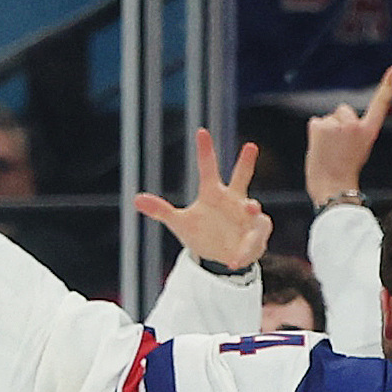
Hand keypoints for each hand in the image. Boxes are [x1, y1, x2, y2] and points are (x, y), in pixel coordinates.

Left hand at [132, 129, 271, 270]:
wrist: (221, 256)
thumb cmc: (203, 233)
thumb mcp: (179, 223)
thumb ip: (160, 210)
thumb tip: (135, 198)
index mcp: (213, 193)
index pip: (208, 168)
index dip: (204, 151)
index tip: (201, 131)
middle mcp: (234, 200)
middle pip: (241, 178)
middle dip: (246, 163)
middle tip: (250, 146)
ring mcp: (248, 218)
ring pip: (254, 208)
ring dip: (253, 207)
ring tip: (251, 206)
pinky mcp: (255, 237)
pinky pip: (254, 241)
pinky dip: (245, 250)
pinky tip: (233, 260)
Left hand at [306, 66, 391, 206]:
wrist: (332, 188)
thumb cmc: (343, 174)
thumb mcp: (357, 150)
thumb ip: (352, 133)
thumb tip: (336, 124)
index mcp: (369, 132)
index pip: (380, 104)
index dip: (388, 85)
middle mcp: (355, 125)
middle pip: (343, 110)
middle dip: (337, 123)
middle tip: (337, 148)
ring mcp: (338, 124)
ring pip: (328, 118)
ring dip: (325, 131)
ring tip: (328, 151)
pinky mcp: (321, 126)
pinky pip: (315, 122)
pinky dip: (314, 134)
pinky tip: (319, 148)